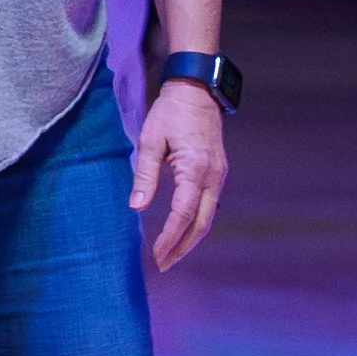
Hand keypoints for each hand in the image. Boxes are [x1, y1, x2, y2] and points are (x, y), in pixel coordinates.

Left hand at [130, 80, 227, 271]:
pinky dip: (197, 222)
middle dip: (183, 247)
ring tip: (171, 254)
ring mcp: (219, 174)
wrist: (196, 90)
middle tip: (164, 265)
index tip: (157, 255)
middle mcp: (213, 176)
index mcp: (196, 169)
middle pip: (201, 223)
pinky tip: (183, 230)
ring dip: (191, 238)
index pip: (183, 214)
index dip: (170, 237)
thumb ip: (144, 175)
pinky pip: (209, 204)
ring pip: (208, 216)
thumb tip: (136, 207)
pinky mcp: (218, 172)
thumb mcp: (150, 140)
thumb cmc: (170, 112)